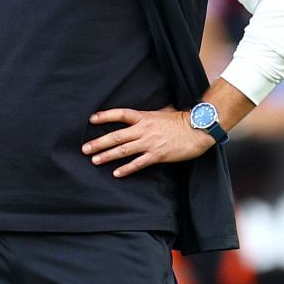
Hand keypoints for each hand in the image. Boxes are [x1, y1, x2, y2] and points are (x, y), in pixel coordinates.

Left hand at [83, 106, 213, 178]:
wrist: (198, 129)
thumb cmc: (182, 120)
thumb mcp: (163, 111)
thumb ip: (150, 114)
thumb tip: (143, 114)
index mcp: (144, 117)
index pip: (120, 114)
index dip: (105, 116)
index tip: (91, 119)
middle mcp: (144, 129)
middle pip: (117, 135)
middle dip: (99, 142)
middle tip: (84, 148)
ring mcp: (150, 143)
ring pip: (124, 150)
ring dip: (107, 155)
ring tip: (94, 160)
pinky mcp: (157, 155)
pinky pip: (138, 163)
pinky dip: (126, 169)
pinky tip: (116, 173)